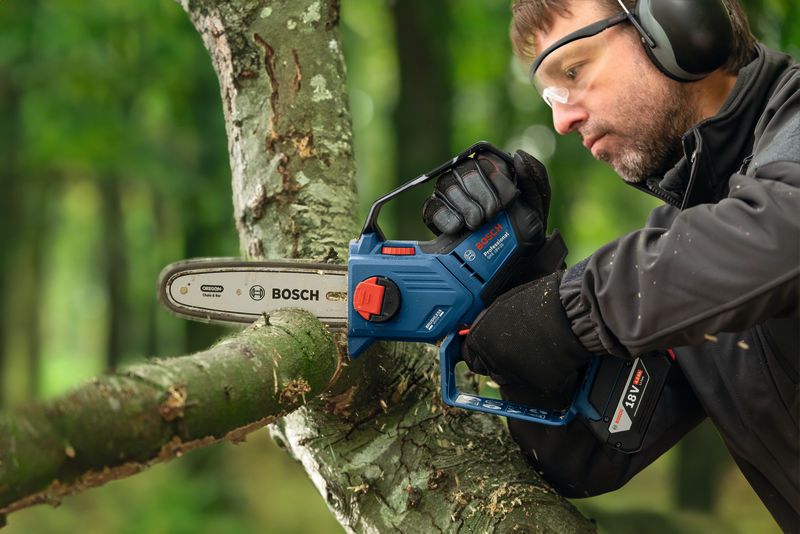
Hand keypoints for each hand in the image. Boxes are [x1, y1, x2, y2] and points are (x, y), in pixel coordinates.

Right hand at [422, 149, 550, 236]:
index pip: (486, 158)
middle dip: (483, 194)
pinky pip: (432, 206)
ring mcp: (450, 195)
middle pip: (466, 169)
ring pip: (447, 184)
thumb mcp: (536, 204)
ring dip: (466, 205)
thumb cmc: (524, 230)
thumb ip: (534, 177)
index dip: (497, 178)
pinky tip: (459, 227)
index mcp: (493, 170)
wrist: (512, 262)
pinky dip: (446, 216)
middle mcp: (469, 177)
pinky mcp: (436, 214)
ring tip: (478, 223)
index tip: (509, 200)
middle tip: (493, 214)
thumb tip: (519, 155)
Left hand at [461, 271, 593, 405]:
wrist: (572, 310)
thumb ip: (487, 325)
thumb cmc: (540, 301)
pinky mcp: (538, 384)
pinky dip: (545, 374)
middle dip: (503, 363)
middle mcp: (493, 359)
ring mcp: (515, 374)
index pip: (471, 358)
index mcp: (481, 339)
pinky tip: (553, 356)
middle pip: (492, 371)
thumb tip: (482, 334)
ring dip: (522, 370)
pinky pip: (538, 383)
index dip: (483, 354)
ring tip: (539, 349)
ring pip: (514, 379)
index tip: (493, 352)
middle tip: (522, 348)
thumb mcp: (503, 306)